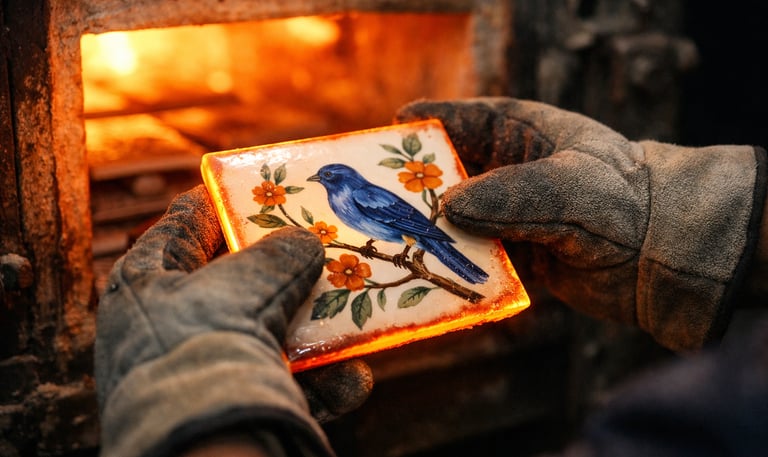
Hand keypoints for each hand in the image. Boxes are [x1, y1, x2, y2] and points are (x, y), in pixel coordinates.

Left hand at [95, 185, 370, 456]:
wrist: (205, 446)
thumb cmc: (208, 344)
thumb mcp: (247, 282)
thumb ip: (281, 253)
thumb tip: (305, 243)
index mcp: (146, 284)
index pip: (182, 227)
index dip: (218, 201)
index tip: (252, 181)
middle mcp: (168, 327)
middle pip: (234, 283)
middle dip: (282, 267)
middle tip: (317, 241)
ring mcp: (200, 372)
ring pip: (270, 337)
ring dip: (317, 329)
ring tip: (353, 313)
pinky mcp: (234, 409)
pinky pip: (287, 389)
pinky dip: (326, 385)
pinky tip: (353, 378)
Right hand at [396, 97, 766, 350]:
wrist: (666, 258)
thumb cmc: (626, 202)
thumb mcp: (572, 187)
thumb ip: (511, 194)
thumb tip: (447, 208)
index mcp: (521, 132)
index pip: (460, 119)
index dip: (420, 126)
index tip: (384, 137)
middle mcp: (509, 170)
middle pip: (447, 172)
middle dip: (412, 187)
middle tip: (373, 201)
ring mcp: (510, 214)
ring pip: (455, 219)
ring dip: (428, 233)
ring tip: (389, 243)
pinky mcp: (515, 254)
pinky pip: (474, 257)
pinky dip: (454, 267)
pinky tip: (429, 276)